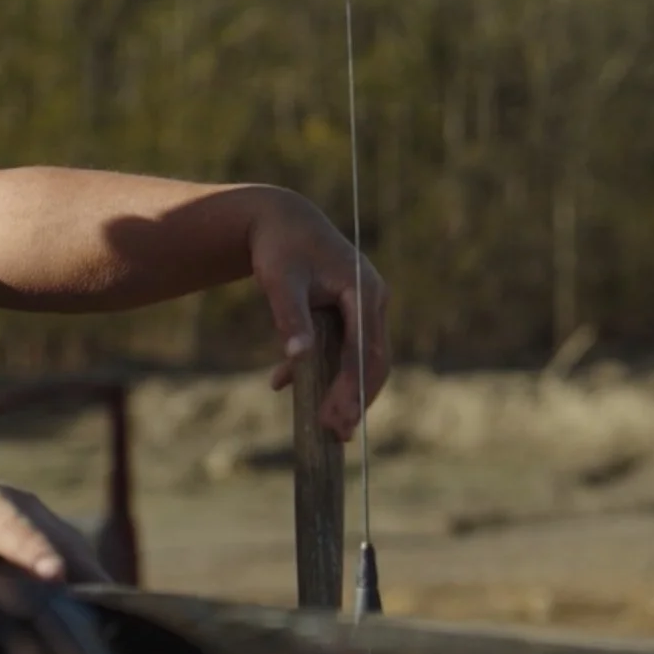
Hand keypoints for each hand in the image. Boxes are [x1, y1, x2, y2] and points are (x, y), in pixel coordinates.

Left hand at [247, 190, 389, 439]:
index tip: (340, 418)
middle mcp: (372, 298)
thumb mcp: (280, 280)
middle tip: (338, 433)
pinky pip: (344, 349)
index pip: (365, 349)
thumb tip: (297, 357)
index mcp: (363, 289)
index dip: (354, 387)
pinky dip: (320, 369)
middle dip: (356, 398)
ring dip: (343, 390)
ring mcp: (365, 305)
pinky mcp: (351, 311)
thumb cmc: (280, 247)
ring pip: (362, 358)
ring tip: (326, 425)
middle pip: (373, 359)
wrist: (280, 220)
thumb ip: (290, 317)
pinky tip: (281, 381)